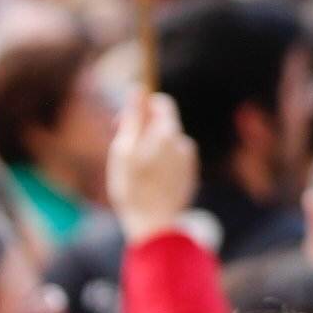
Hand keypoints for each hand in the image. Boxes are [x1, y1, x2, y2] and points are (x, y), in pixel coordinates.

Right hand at [106, 91, 199, 242]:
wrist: (154, 223)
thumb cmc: (133, 186)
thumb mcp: (125, 148)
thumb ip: (134, 117)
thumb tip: (138, 88)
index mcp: (169, 133)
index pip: (162, 103)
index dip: (142, 107)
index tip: (124, 122)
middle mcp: (184, 143)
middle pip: (163, 124)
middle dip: (143, 131)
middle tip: (123, 150)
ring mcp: (189, 162)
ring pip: (166, 145)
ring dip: (151, 150)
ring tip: (135, 171)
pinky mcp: (188, 177)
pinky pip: (172, 162)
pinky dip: (160, 165)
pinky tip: (147, 182)